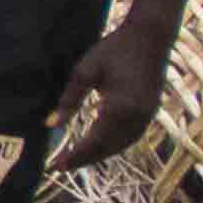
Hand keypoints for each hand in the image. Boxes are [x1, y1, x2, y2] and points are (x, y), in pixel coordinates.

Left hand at [51, 22, 170, 168]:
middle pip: (107, 149)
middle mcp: (136, 118)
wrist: (150, 36)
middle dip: (83, 160)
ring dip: (98, 155)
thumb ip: (69, 100)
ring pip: (120, 146)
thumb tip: (50, 125)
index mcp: (120, 107)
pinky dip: (113, 146)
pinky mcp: (151, 113)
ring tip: (76, 159)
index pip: (93, 142)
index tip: (54, 165)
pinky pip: (130, 138)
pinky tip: (99, 146)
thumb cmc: (114, 49)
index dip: (73, 156)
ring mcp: (147, 117)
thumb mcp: (85, 71)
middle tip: (60, 166)